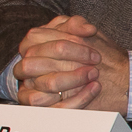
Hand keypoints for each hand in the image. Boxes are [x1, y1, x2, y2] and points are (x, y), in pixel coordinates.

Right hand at [12, 16, 128, 112]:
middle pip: (36, 62)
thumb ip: (77, 24)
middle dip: (69, 61)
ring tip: (95, 76)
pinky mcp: (44, 107)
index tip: (93, 44)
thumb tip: (86, 29)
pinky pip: (56, 107)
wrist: (105, 77)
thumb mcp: (79, 33)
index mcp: (30, 46)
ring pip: (47, 84)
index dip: (66, 42)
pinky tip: (94, 89)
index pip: (35, 39)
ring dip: (73, 80)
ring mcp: (31, 88)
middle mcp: (27, 67)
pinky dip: (78, 99)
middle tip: (95, 63)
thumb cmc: (86, 52)